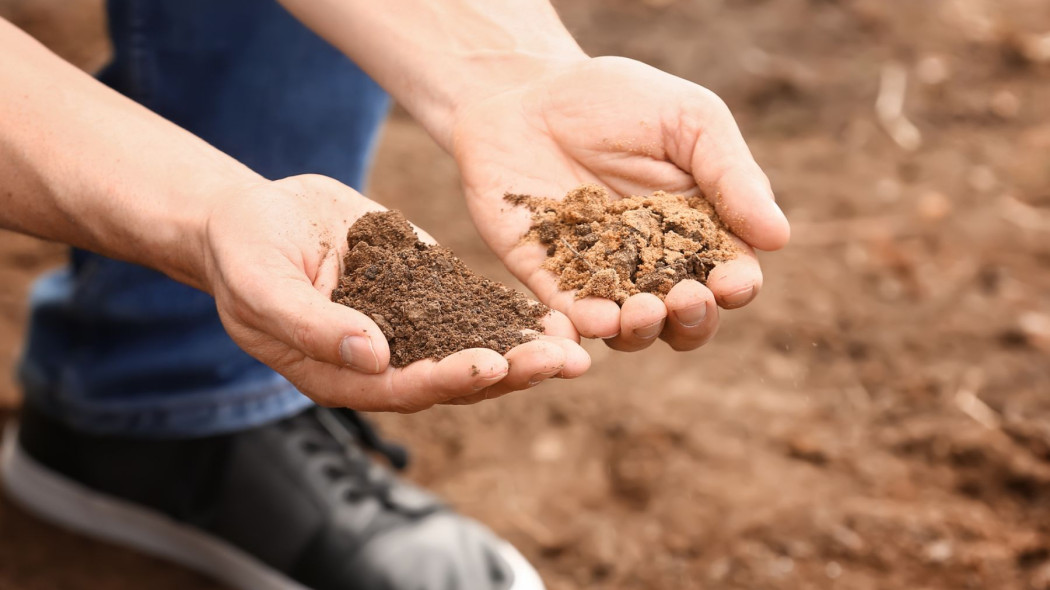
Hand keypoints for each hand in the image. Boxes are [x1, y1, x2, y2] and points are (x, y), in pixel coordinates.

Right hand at [201, 175, 588, 411]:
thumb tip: (373, 355)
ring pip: (475, 344)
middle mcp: (385, 359)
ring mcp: (409, 325)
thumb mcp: (262, 284)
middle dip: (511, 370)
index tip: (491, 366)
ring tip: (579, 342)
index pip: (404, 387)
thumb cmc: (243, 252)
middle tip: (564, 362)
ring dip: (526, 347)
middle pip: (455, 375)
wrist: (253, 215)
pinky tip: (556, 307)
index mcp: (343, 374)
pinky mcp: (425, 290)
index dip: (448, 379)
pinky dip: (513, 310)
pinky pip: (473, 304)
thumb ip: (311, 324)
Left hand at [452, 56, 789, 351]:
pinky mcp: (550, 278)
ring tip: (642, 311)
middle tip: (687, 299)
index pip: (730, 273)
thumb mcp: (687, 120)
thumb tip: (779, 238)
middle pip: (687, 317)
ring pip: (633, 329)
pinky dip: (586, 325)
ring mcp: (602, 276)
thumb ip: (731, 175)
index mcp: (699, 228)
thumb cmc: (616, 100)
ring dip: (643, 330)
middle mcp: (655, 263)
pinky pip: (571, 315)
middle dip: (694, 319)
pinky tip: (596, 319)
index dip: (736, 287)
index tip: (732, 282)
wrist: (525, 93)